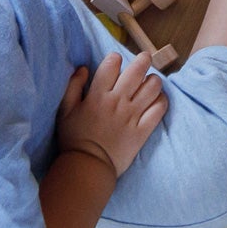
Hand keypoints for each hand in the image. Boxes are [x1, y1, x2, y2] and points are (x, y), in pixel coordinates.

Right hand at [55, 53, 165, 178]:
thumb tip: (83, 68)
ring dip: (153, 81)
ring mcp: (132, 116)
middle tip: (144, 59)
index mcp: (98, 96)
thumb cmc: (74, 139)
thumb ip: (73, 87)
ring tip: (150, 83)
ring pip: (153, 86)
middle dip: (143, 59)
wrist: (86, 168)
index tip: (116, 62)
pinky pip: (159, 109)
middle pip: (138, 69)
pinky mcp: (142, 130)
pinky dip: (161, 101)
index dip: (115, 59)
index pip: (112, 63)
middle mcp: (117, 102)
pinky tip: (156, 100)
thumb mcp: (65, 112)